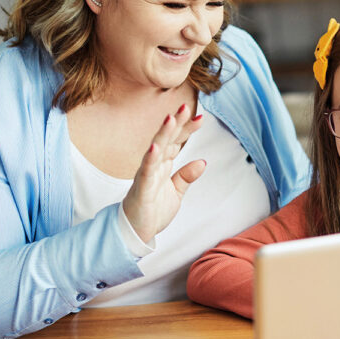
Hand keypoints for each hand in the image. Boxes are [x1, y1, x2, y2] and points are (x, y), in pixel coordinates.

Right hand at [122, 105, 205, 242]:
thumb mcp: (176, 192)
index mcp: (163, 165)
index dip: (187, 129)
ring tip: (170, 118)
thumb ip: (186, 176)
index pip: (176, 142)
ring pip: (155, 150)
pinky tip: (155, 148)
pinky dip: (150, 159)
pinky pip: (146, 171)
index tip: (200, 118)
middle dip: (176, 123)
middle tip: (185, 106)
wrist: (137, 232)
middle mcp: (154, 165)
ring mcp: (147, 175)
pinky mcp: (142, 188)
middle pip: (166, 140)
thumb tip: (202, 162)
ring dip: (162, 134)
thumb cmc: (153, 210)